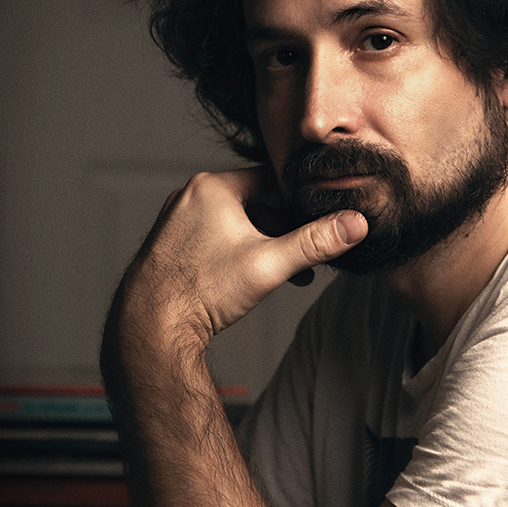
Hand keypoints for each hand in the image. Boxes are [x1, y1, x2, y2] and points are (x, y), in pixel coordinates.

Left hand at [114, 166, 367, 343]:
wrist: (150, 327)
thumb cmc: (203, 291)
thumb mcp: (270, 264)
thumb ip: (316, 242)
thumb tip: (356, 224)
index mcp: (213, 187)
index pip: (273, 179)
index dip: (302, 200)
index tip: (324, 218)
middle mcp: (191, 196)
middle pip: (256, 203)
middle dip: (286, 230)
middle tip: (310, 255)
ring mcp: (179, 221)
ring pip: (238, 224)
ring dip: (266, 246)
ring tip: (290, 274)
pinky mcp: (174, 245)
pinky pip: (218, 238)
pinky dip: (241, 253)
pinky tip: (256, 280)